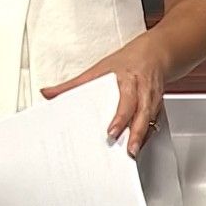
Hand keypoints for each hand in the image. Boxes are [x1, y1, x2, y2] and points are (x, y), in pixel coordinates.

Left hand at [42, 34, 168, 157]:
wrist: (155, 53)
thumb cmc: (127, 61)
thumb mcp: (99, 68)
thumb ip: (74, 84)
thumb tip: (48, 93)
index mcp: (128, 78)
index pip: (126, 99)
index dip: (120, 116)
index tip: (111, 132)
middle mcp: (142, 89)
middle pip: (142, 112)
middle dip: (136, 132)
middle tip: (128, 149)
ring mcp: (152, 98)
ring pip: (150, 119)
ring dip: (142, 136)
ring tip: (133, 152)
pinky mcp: (157, 106)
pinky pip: (154, 122)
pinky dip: (147, 135)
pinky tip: (138, 145)